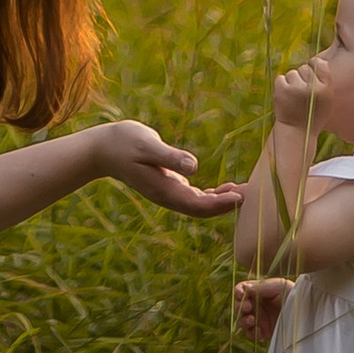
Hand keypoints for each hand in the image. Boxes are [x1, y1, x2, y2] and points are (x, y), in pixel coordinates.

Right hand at [93, 119, 240, 216]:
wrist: (103, 149)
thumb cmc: (124, 142)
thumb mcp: (147, 145)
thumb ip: (170, 156)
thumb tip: (194, 167)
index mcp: (164, 190)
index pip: (198, 204)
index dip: (221, 204)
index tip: (241, 197)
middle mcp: (168, 196)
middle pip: (202, 210)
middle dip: (226, 205)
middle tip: (250, 195)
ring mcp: (168, 193)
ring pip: (199, 206)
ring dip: (221, 201)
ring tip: (242, 191)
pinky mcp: (168, 184)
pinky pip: (194, 197)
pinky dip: (211, 195)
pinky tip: (224, 188)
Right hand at [233, 275, 291, 343]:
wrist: (304, 308)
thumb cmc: (292, 292)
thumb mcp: (277, 284)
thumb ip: (260, 287)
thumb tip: (245, 289)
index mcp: (256, 291)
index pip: (240, 291)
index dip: (238, 293)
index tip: (241, 295)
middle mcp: (255, 305)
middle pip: (238, 307)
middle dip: (240, 308)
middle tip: (249, 307)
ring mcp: (258, 318)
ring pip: (242, 321)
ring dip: (243, 321)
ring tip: (252, 320)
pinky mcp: (264, 331)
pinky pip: (251, 334)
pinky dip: (252, 333)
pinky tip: (260, 331)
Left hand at [272, 62, 320, 128]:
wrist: (296, 131)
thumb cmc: (314, 114)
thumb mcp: (327, 99)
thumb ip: (325, 80)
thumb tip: (316, 60)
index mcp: (326, 89)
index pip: (319, 63)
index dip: (314, 67)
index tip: (312, 78)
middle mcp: (312, 88)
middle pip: (304, 68)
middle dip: (303, 77)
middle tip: (303, 94)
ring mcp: (296, 88)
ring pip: (292, 73)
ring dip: (292, 82)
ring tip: (295, 98)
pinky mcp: (282, 90)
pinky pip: (281, 78)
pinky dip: (282, 86)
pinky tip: (286, 98)